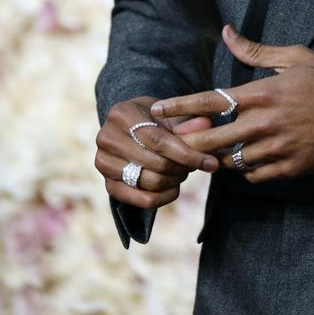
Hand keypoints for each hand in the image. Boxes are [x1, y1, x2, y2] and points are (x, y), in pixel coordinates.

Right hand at [94, 95, 220, 210]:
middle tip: (197, 165)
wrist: (130, 128)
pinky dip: (163, 197)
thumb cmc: (154, 118)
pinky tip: (174, 187)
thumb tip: (207, 124)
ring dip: (174, 180)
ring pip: (149, 182)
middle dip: (182, 168)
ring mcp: (103, 162)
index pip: (159, 140)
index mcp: (121, 113)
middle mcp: (106, 137)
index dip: (187, 153)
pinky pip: (140, 200)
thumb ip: (188, 121)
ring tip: (184, 171)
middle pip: (155, 163)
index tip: (210, 162)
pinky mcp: (107, 184)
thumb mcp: (170, 114)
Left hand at [149, 27, 313, 182]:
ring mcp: (275, 149)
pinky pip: (251, 175)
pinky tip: (243, 158)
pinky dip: (242, 169)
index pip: (210, 101)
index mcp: (262, 94)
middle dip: (187, 141)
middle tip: (172, 140)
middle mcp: (264, 124)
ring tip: (208, 150)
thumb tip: (228, 32)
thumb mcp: (295, 57)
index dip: (178, 106)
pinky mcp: (287, 169)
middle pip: (210, 139)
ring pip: (228, 160)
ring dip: (216, 155)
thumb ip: (255, 50)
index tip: (156, 110)